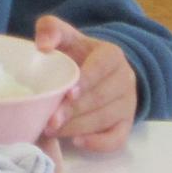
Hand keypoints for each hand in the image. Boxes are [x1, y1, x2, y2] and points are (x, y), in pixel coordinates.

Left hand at [35, 15, 135, 151]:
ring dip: (78, 128)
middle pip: (102, 98)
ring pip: (106, 120)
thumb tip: (43, 45)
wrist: (96, 69)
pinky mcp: (126, 124)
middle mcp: (126, 79)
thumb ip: (51, 29)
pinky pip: (117, 139)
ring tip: (52, 130)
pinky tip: (76, 142)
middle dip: (74, 111)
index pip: (101, 68)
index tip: (66, 94)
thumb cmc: (76, 52)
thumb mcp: (65, 35)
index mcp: (112, 55)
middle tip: (49, 120)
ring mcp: (128, 104)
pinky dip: (98, 144)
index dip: (85, 81)